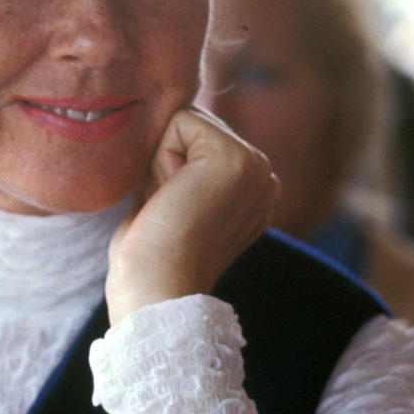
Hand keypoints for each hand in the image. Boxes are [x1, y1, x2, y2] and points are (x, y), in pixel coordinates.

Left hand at [105, 106, 278, 323]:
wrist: (155, 292)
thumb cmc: (150, 259)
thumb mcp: (172, 202)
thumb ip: (178, 169)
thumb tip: (160, 135)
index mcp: (252, 189)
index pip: (197, 139)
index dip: (166, 168)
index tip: (170, 211)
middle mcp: (263, 176)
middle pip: (192, 124)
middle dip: (164, 160)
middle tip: (169, 208)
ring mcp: (255, 167)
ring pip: (185, 121)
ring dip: (162, 160)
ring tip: (172, 204)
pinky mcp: (236, 160)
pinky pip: (178, 122)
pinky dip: (161, 157)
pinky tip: (172, 196)